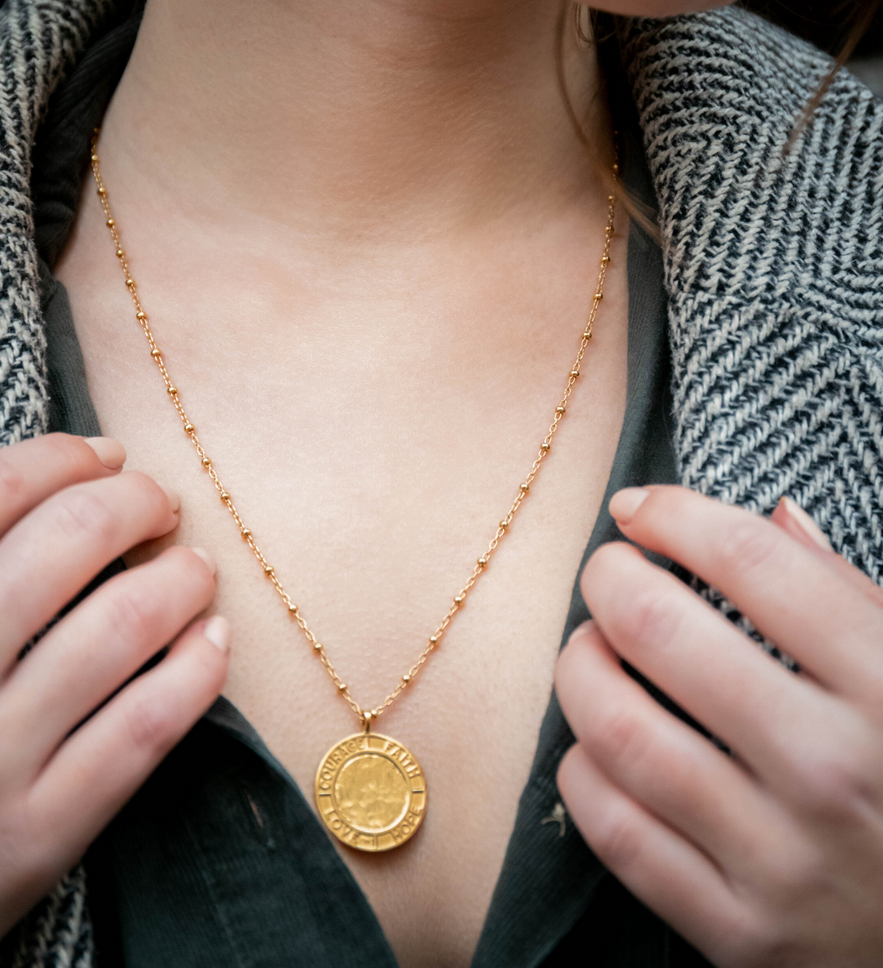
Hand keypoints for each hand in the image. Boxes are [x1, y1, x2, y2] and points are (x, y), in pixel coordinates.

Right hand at [0, 432, 227, 967]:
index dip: (67, 456)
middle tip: (161, 505)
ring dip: (183, 577)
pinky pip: (148, 727)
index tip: (106, 455)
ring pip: (128, 624)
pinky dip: (198, 669)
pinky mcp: (35, 834)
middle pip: (75, 537)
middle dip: (139, 502)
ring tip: (194, 567)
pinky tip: (211, 641)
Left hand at [554, 485, 882, 967]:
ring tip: (587, 648)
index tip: (637, 508)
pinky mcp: (740, 933)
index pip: (753, 560)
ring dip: (579, 668)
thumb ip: (855, 600)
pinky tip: (594, 744)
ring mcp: (783, 860)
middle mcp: (833, 771)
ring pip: (619, 730)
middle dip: (608, 579)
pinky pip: (616, 832)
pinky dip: (583, 771)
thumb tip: (776, 515)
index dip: (674, 514)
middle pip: (661, 631)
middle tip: (605, 572)